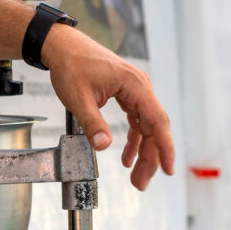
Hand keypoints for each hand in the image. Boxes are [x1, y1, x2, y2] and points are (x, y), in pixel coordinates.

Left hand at [43, 25, 174, 190]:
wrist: (62, 46)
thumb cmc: (71, 64)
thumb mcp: (78, 97)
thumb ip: (92, 123)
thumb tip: (103, 146)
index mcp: (135, 85)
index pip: (157, 121)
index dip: (165, 147)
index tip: (168, 169)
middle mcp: (140, 87)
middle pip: (153, 128)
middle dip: (150, 158)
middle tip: (141, 183)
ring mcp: (134, 91)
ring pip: (145, 127)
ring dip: (142, 152)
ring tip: (136, 176)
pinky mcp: (126, 94)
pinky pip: (136, 121)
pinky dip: (133, 140)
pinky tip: (127, 157)